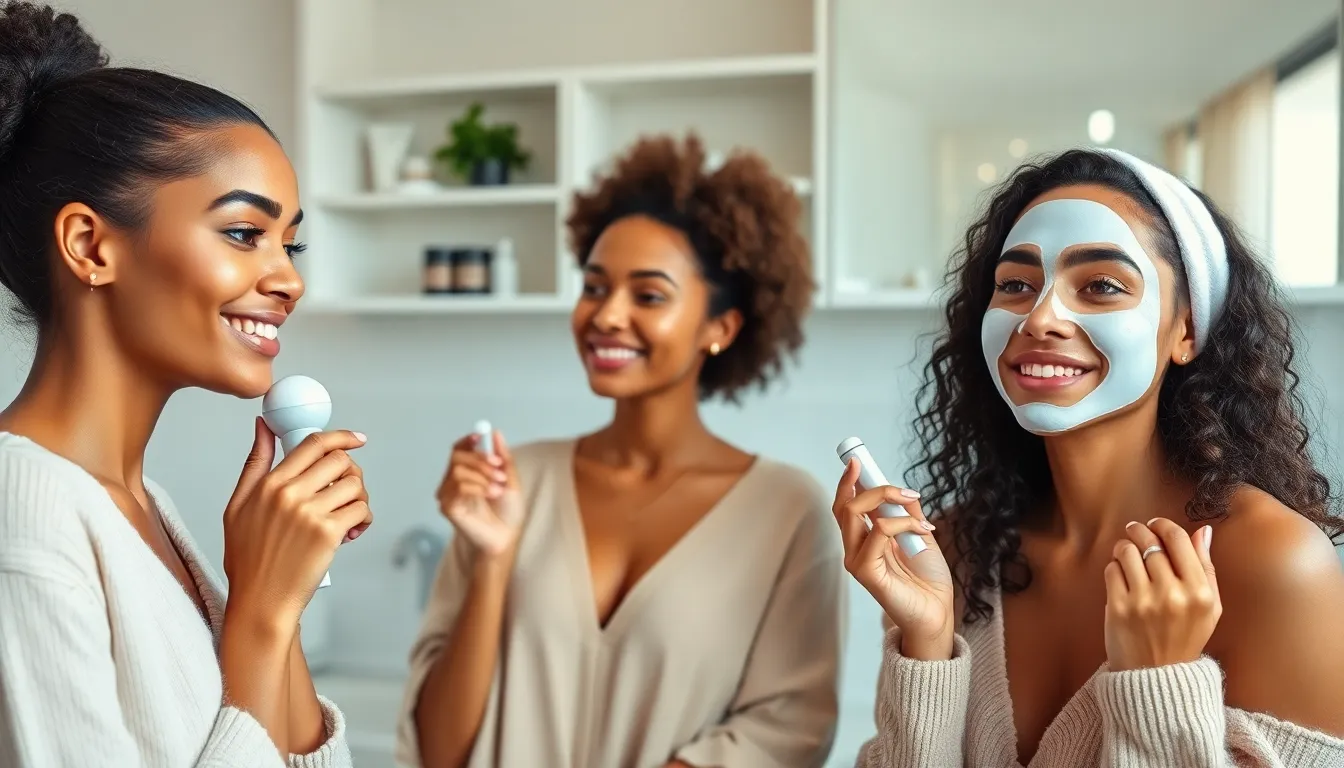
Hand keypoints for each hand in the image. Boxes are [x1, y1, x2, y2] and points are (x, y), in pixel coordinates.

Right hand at [222, 417, 373, 626]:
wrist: (260, 601)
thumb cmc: (249, 558)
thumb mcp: (239, 505)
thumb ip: (255, 463)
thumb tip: (262, 425)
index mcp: (269, 484)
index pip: (313, 444)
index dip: (341, 437)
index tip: (356, 439)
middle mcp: (289, 494)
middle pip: (340, 460)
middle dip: (351, 473)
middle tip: (346, 493)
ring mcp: (309, 513)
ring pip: (355, 485)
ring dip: (358, 499)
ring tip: (347, 518)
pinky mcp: (328, 533)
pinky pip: (361, 510)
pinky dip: (363, 520)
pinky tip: (350, 534)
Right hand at [436, 429, 523, 559]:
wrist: (507, 536)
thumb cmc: (508, 511)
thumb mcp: (510, 479)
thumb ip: (503, 457)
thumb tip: (495, 433)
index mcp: (466, 473)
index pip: (458, 449)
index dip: (468, 440)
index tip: (481, 436)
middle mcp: (452, 482)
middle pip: (457, 457)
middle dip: (480, 460)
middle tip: (499, 471)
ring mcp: (448, 495)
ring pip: (457, 471)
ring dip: (482, 476)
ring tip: (497, 489)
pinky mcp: (448, 507)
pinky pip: (458, 487)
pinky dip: (477, 487)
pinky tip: (490, 495)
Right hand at [833, 457, 954, 659]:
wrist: (937, 613)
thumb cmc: (928, 580)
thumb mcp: (920, 535)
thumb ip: (907, 514)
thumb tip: (902, 492)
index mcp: (864, 539)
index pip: (846, 505)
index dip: (848, 481)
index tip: (857, 460)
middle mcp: (855, 548)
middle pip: (844, 505)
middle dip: (868, 484)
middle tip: (901, 488)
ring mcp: (856, 560)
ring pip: (853, 513)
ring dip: (885, 498)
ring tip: (913, 501)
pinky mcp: (865, 572)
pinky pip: (877, 533)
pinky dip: (901, 523)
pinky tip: (922, 529)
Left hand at [1104, 518, 1219, 671]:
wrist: (1157, 676)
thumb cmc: (1184, 637)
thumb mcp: (1209, 607)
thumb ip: (1206, 568)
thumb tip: (1203, 531)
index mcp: (1200, 592)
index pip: (1177, 539)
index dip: (1162, 525)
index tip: (1154, 524)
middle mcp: (1173, 594)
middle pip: (1149, 541)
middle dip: (1139, 531)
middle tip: (1135, 531)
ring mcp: (1144, 601)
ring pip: (1127, 551)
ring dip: (1125, 547)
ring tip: (1127, 554)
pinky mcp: (1119, 608)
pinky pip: (1111, 569)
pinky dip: (1114, 567)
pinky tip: (1121, 576)